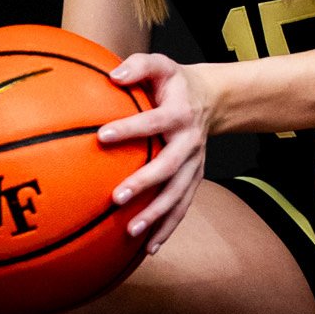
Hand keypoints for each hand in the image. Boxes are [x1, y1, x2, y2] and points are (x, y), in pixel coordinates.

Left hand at [99, 53, 213, 254]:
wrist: (211, 99)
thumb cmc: (174, 83)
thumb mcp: (160, 65)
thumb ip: (138, 65)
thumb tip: (111, 76)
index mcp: (179, 113)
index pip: (154, 121)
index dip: (131, 128)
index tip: (103, 136)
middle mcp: (190, 142)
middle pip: (169, 166)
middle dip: (145, 183)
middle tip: (117, 197)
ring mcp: (195, 164)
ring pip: (178, 193)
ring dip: (157, 214)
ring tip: (132, 232)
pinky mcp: (194, 180)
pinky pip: (182, 207)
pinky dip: (167, 228)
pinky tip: (148, 248)